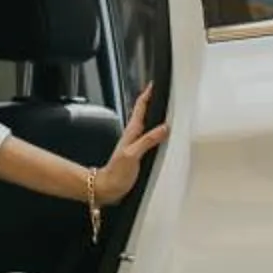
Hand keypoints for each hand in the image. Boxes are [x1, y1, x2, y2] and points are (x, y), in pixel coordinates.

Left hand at [95, 81, 167, 206]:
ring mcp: (135, 144)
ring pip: (146, 124)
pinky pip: (148, 137)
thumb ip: (148, 141)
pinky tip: (159, 133)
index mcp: (132, 132)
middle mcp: (133, 136)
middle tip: (159, 91)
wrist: (108, 188)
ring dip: (152, 115)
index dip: (146, 95)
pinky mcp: (138, 153)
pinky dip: (154, 131)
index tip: (153, 84)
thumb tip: (164, 128)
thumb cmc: (117, 173)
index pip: (140, 108)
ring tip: (160, 107)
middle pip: (143, 113)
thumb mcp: (133, 155)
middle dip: (151, 101)